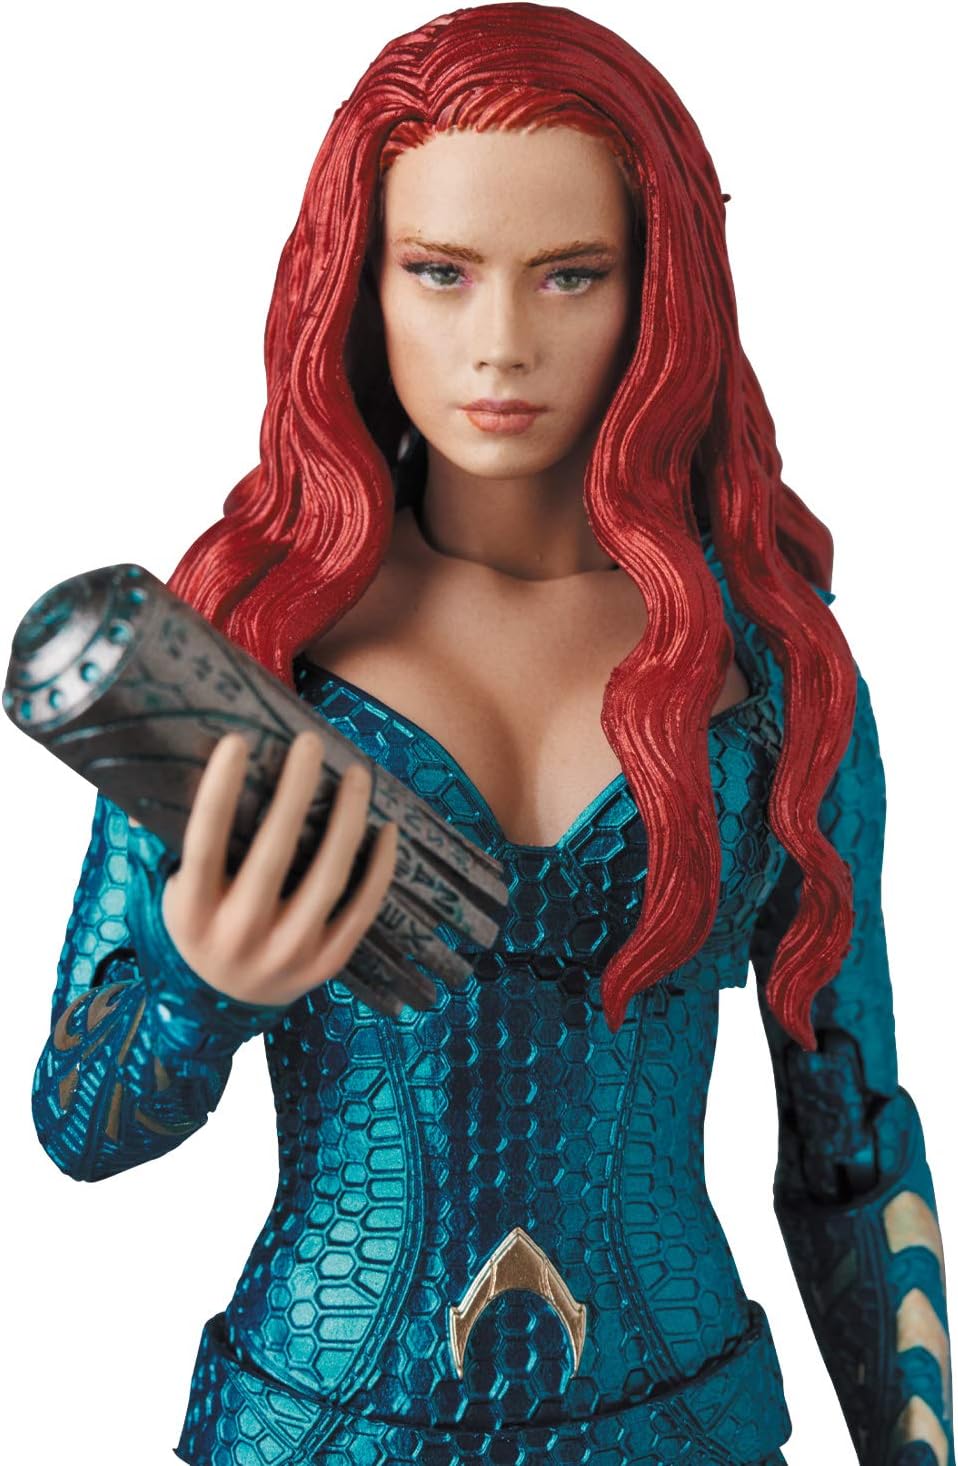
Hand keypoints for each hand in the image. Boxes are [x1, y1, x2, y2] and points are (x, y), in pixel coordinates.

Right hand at [161, 730, 397, 1007]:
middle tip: (309, 742)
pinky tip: (386, 828)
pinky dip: (378, 868)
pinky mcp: (325, 963)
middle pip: (274, 853)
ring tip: (356, 774)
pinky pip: (361, 909)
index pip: (205, 841)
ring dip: (347, 820)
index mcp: (192, 911)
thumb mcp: (172, 890)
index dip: (220, 790)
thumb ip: (174, 840)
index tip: (238, 742)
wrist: (221, 1006)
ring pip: (328, 878)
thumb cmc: (200, 923)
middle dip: (294, 791)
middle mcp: (238, 934)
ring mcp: (286, 953)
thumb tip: (164, 774)